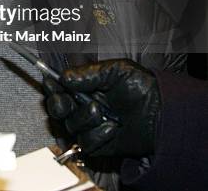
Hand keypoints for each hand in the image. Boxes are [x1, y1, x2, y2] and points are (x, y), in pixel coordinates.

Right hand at [44, 59, 160, 156]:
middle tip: (67, 101)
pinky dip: (98, 135)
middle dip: (59, 104)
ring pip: (70, 125)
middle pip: (56, 108)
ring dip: (84, 118)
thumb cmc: (144, 88)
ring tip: (102, 112)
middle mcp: (83, 105)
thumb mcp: (116, 70)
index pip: (59, 86)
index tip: (51, 83)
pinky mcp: (98, 144)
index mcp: (85, 86)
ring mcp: (90, 125)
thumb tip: (64, 77)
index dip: (51, 85)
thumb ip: (88, 73)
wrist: (163, 114)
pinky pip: (86, 142)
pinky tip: (112, 128)